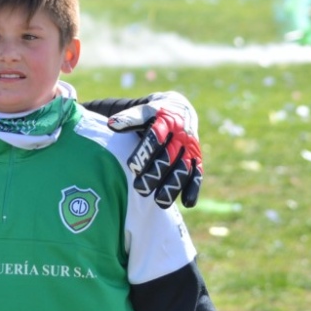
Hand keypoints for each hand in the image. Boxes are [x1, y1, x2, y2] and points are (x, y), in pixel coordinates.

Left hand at [107, 91, 202, 208]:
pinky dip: (194, 188)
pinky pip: (198, 173)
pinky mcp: (196, 157)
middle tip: (140, 189)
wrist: (179, 107)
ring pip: (183, 167)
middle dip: (155, 173)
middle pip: (169, 156)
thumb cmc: (151, 114)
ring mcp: (190, 147)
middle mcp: (181, 133)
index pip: (155, 137)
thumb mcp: (141, 111)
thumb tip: (112, 124)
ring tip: (160, 201)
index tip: (131, 167)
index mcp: (166, 120)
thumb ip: (128, 118)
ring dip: (173, 185)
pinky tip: (187, 203)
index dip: (144, 152)